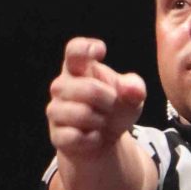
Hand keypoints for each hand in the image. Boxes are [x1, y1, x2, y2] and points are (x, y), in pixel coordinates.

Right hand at [46, 36, 146, 164]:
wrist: (104, 142)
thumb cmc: (114, 108)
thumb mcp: (131, 96)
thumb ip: (134, 87)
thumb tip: (133, 91)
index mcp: (78, 68)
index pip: (74, 51)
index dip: (85, 48)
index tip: (101, 51)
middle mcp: (62, 86)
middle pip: (87, 88)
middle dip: (108, 99)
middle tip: (112, 103)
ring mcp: (56, 111)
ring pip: (81, 113)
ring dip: (99, 120)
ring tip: (101, 121)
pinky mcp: (57, 135)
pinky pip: (75, 137)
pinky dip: (92, 139)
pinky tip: (94, 136)